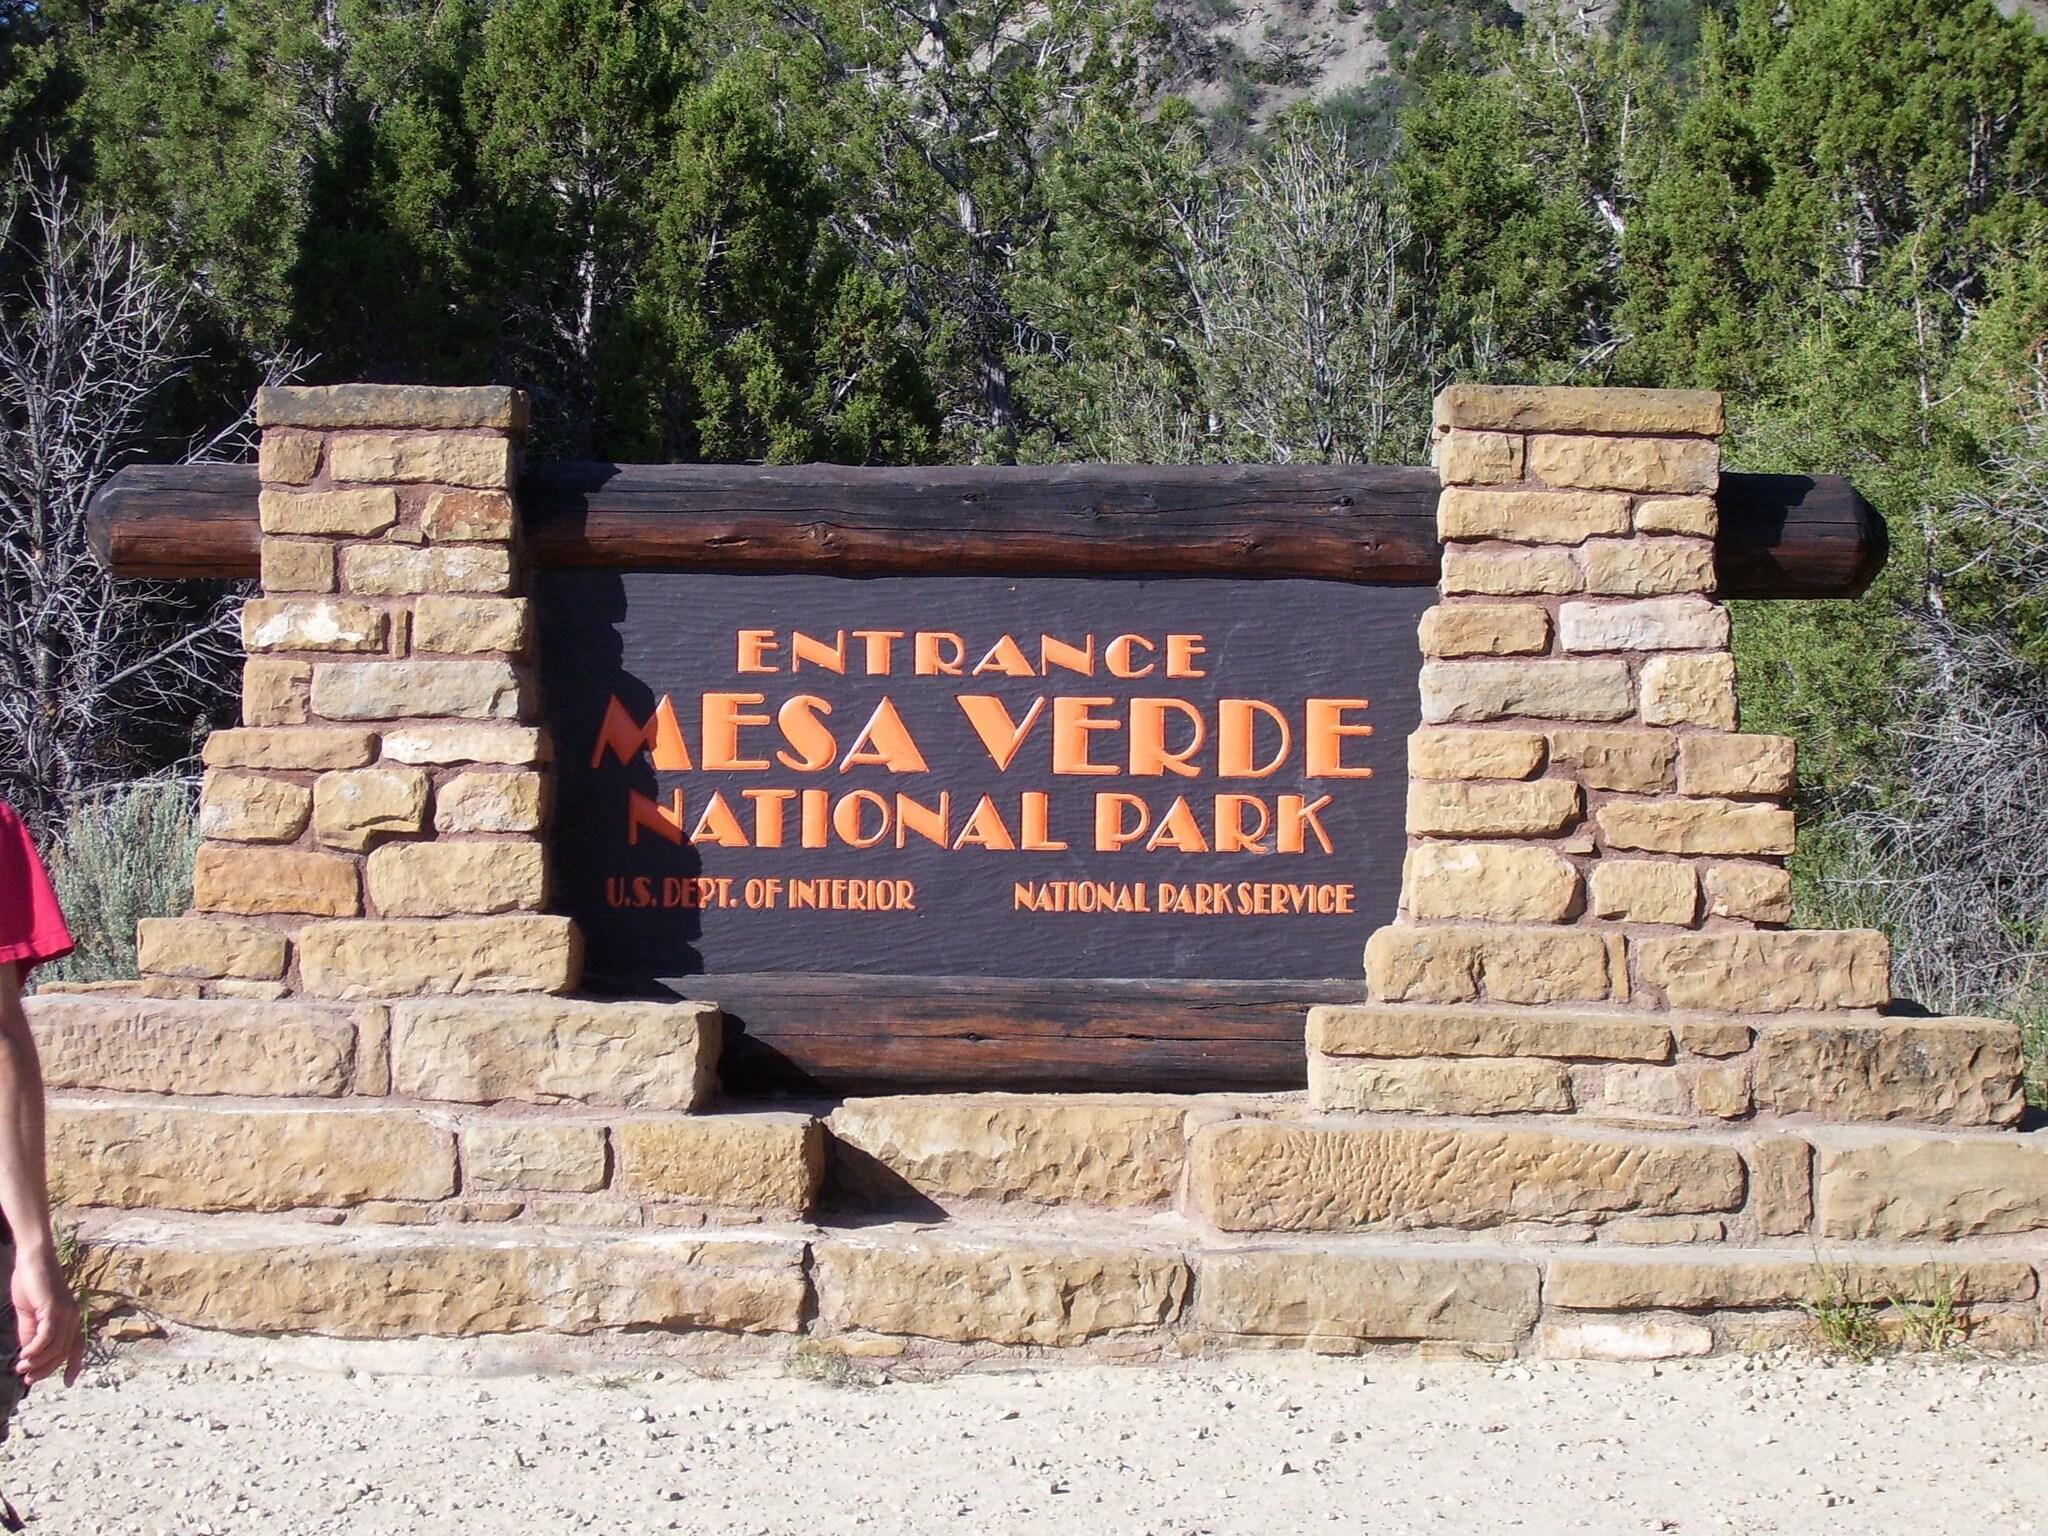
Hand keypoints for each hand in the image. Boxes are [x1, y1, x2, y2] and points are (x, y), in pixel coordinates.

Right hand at [11, 1245, 80, 1386]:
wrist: (32, 1261)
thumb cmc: (31, 1285)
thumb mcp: (30, 1316)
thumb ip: (31, 1334)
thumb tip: (30, 1356)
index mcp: (69, 1319)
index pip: (76, 1346)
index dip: (74, 1365)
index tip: (68, 1382)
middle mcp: (72, 1317)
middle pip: (63, 1352)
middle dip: (45, 1369)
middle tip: (26, 1378)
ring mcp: (66, 1312)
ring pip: (55, 1347)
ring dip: (37, 1362)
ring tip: (21, 1368)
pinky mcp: (55, 1308)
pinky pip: (48, 1336)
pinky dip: (36, 1349)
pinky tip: (24, 1355)